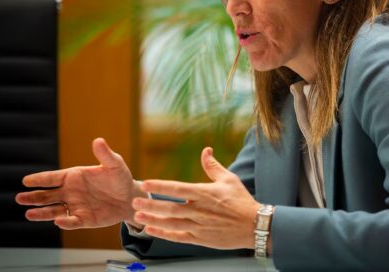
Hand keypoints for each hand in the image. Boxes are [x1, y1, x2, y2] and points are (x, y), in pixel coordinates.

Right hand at [15, 138, 142, 229]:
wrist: (130, 197)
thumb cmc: (120, 177)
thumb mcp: (114, 164)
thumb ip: (105, 154)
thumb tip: (98, 140)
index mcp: (74, 177)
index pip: (52, 178)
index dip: (39, 179)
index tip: (26, 180)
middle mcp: (70, 192)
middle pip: (47, 195)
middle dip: (33, 197)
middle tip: (19, 198)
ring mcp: (75, 206)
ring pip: (54, 211)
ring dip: (42, 213)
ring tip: (28, 214)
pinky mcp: (84, 219)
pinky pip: (72, 221)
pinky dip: (65, 222)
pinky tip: (58, 221)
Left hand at [132, 147, 261, 249]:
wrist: (254, 226)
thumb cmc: (242, 201)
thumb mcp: (229, 179)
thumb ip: (212, 166)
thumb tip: (206, 150)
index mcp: (205, 193)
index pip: (178, 189)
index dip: (160, 186)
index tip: (145, 183)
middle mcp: (200, 210)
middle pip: (170, 208)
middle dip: (151, 204)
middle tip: (134, 201)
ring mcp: (199, 226)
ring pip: (171, 223)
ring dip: (153, 219)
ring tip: (137, 215)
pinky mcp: (201, 239)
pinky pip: (178, 236)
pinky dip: (163, 234)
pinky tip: (151, 230)